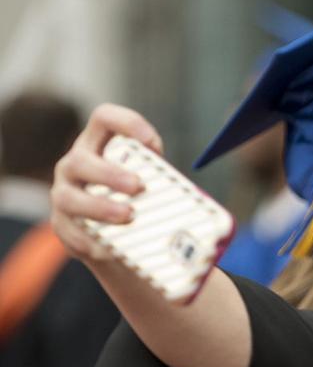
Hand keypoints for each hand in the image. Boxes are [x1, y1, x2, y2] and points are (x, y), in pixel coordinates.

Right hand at [50, 103, 164, 261]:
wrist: (118, 240)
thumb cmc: (140, 202)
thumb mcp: (151, 186)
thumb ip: (164, 183)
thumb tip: (196, 202)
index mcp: (99, 146)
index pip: (105, 118)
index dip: (126, 123)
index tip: (151, 143)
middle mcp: (76, 166)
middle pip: (81, 160)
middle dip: (109, 173)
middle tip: (138, 186)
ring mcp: (65, 194)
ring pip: (69, 197)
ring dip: (100, 207)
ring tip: (128, 216)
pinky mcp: (62, 225)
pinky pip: (70, 232)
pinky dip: (90, 240)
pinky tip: (107, 247)